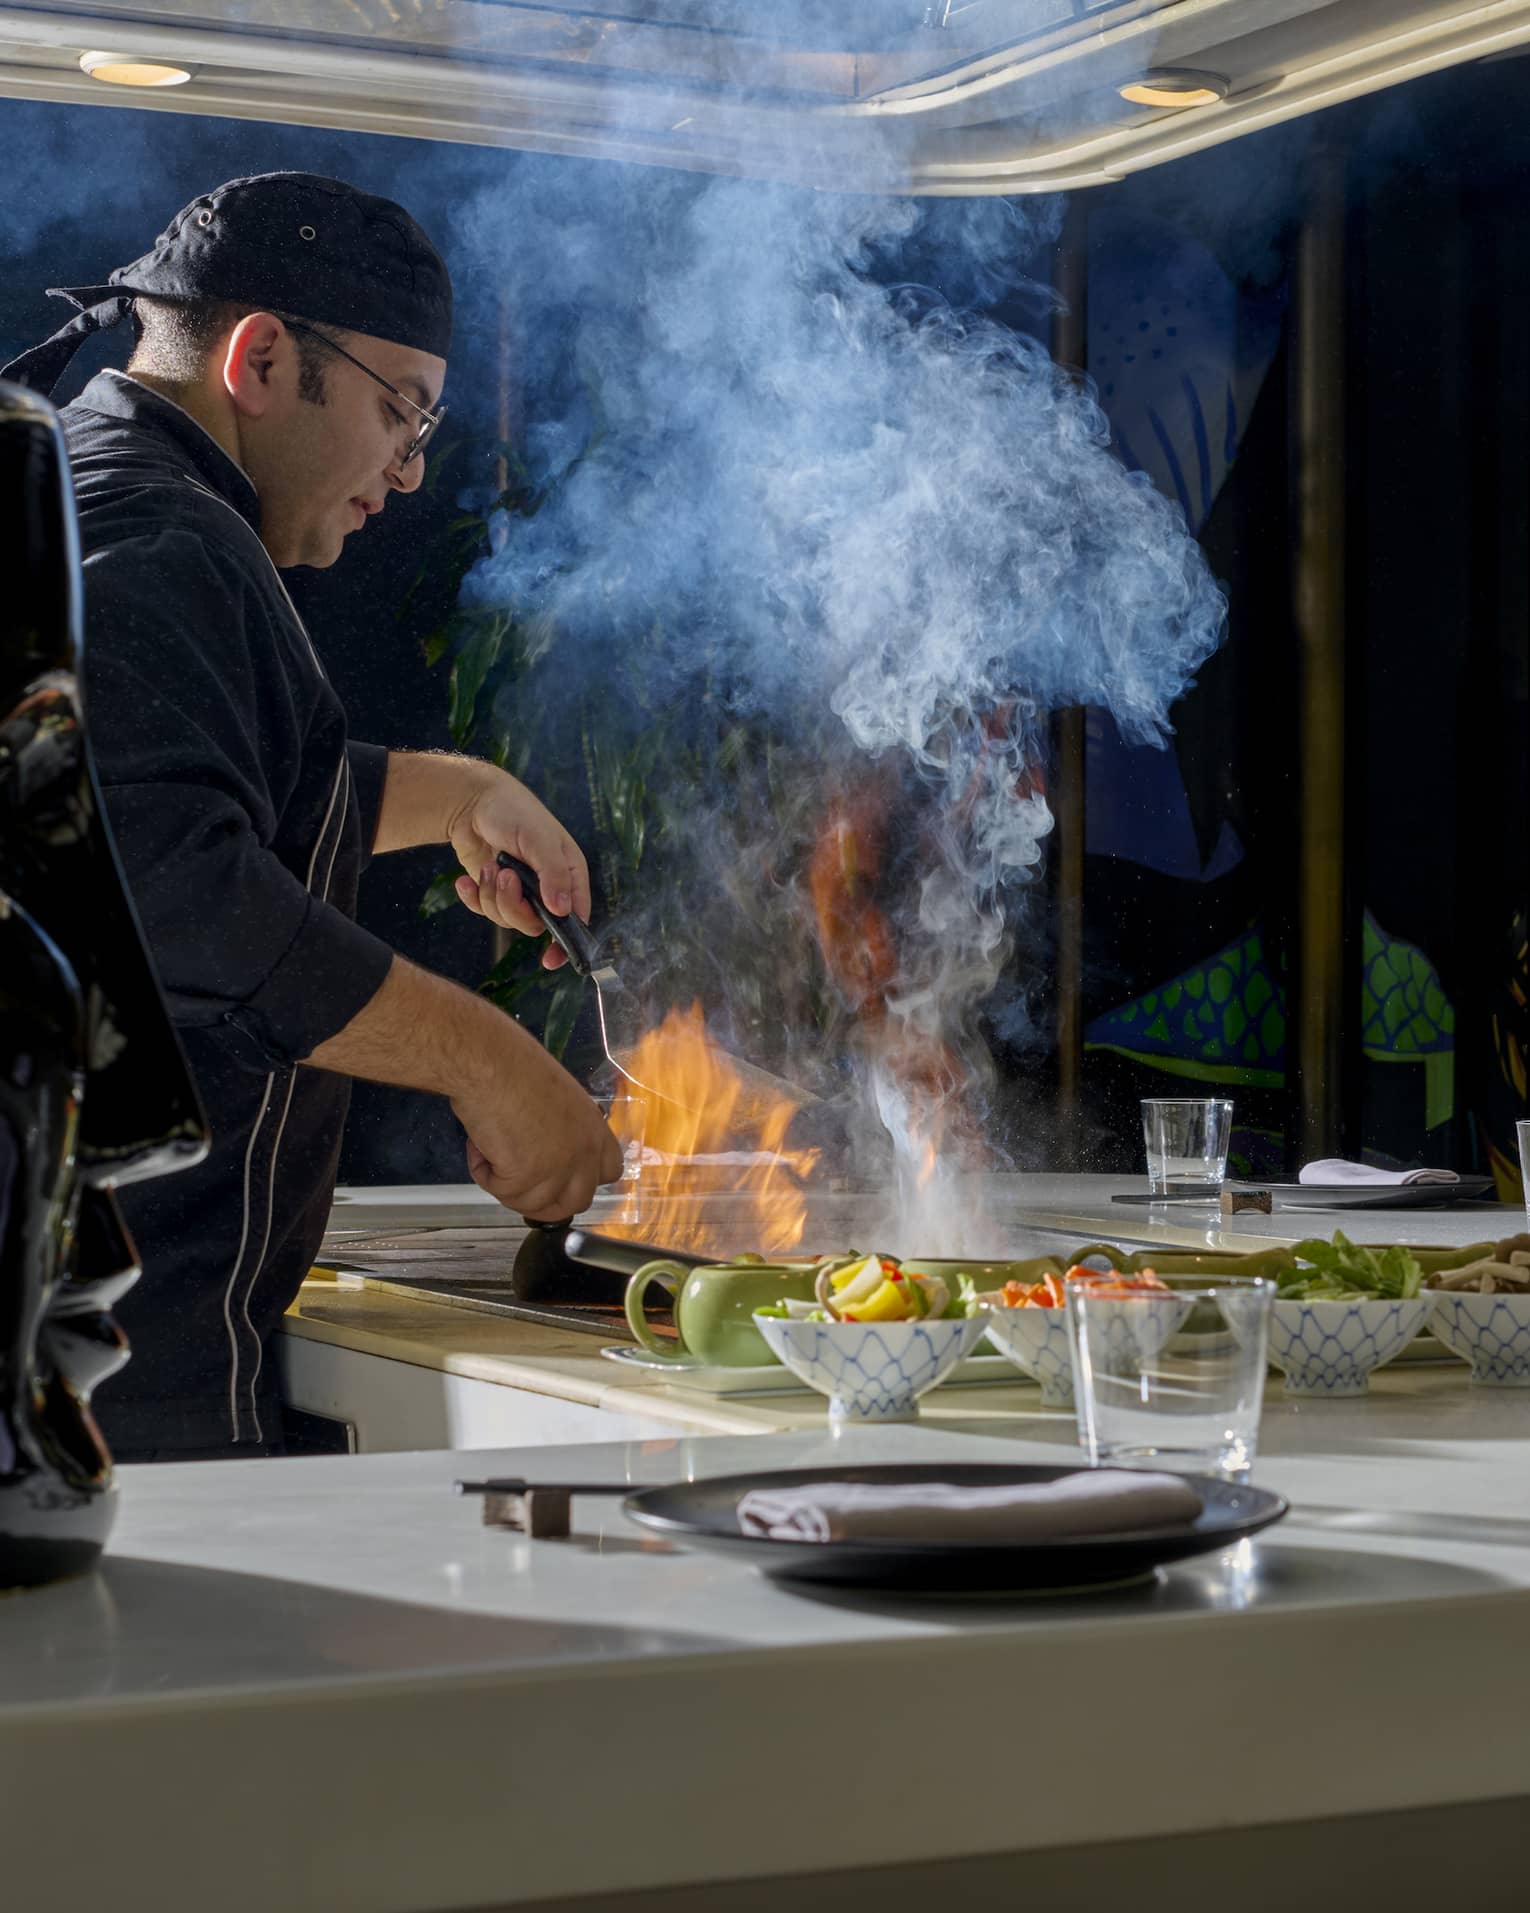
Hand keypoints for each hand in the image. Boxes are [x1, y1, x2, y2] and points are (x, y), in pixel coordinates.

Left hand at [447, 767, 591, 967]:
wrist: (472, 800)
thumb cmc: (514, 812)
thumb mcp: (538, 838)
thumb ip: (553, 874)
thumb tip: (564, 911)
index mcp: (568, 873)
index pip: (576, 916)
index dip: (566, 941)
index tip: (550, 959)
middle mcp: (546, 887)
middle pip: (535, 923)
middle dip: (513, 905)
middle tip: (503, 875)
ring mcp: (519, 891)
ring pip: (507, 918)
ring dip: (491, 895)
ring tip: (488, 866)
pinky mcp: (494, 891)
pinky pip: (484, 911)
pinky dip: (473, 897)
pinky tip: (466, 880)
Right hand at [451, 1025, 623, 1218]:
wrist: (491, 1063)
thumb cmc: (516, 1068)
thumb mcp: (560, 1099)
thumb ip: (565, 1131)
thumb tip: (546, 1151)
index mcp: (595, 1130)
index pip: (609, 1173)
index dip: (581, 1180)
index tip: (559, 1178)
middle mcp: (585, 1152)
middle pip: (575, 1202)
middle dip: (545, 1199)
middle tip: (517, 1180)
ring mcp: (558, 1168)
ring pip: (533, 1204)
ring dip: (506, 1185)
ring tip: (490, 1148)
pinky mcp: (526, 1176)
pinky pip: (501, 1192)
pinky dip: (483, 1173)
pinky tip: (480, 1145)